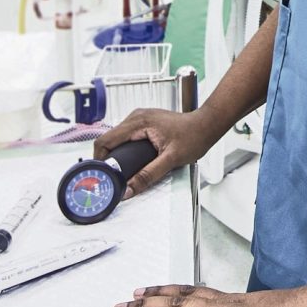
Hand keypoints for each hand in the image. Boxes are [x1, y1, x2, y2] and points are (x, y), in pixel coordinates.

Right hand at [91, 107, 218, 197]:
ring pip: (116, 138)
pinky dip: (123, 149)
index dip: (99, 159)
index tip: (102, 175)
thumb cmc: (194, 136)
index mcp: (138, 122)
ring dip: (115, 154)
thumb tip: (128, 189)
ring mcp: (139, 118)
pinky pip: (126, 136)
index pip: (106, 140)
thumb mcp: (170, 160)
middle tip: (110, 177)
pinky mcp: (144, 123)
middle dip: (107, 159)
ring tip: (119, 172)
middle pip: (109, 139)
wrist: (207, 125)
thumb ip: (148, 175)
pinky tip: (128, 161)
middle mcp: (136, 117)